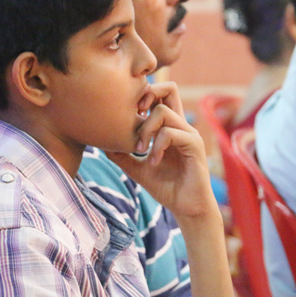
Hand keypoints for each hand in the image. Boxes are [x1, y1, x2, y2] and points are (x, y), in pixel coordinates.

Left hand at [105, 82, 215, 218]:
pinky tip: (153, 162)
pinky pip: (171, 133)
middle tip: (134, 118)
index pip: (162, 94)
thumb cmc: (167, 187)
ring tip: (140, 150)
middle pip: (170, 88)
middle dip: (147, 96)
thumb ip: (123, 155)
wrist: (188, 208)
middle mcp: (182, 126)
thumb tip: (101, 144)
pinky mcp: (194, 146)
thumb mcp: (138, 169)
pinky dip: (157, 146)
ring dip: (145, 129)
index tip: (129, 116)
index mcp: (171, 127)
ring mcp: (190, 134)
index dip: (144, 94)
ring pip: (164, 111)